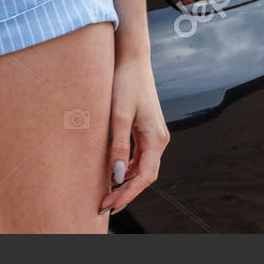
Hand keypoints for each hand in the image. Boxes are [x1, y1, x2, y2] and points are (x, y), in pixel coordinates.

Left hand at [99, 50, 168, 215]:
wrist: (131, 57)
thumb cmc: (125, 82)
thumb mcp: (118, 114)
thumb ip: (118, 145)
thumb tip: (118, 174)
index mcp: (156, 138)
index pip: (146, 176)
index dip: (129, 194)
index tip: (111, 205)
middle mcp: (159, 139)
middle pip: (145, 175)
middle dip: (126, 192)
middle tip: (104, 205)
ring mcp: (153, 134)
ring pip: (142, 166)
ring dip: (126, 181)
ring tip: (106, 192)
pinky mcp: (145, 128)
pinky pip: (138, 155)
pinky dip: (127, 166)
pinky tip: (112, 171)